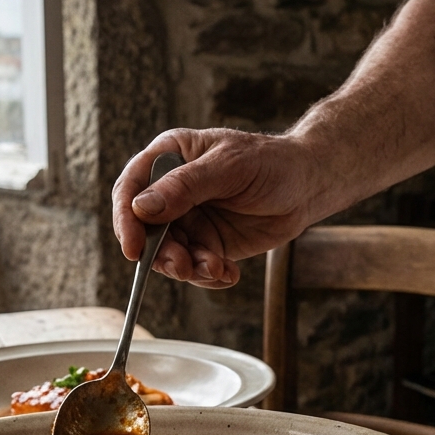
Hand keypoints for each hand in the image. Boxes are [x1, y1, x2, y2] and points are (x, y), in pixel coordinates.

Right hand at [111, 128, 338, 288]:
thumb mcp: (228, 167)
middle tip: (184, 267)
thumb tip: (142, 208)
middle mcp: (171, 191)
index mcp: (168, 158)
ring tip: (217, 268)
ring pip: (169, 254)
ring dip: (188, 268)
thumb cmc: (270, 162)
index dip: (127, 220)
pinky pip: (195, 267)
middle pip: (146, 230)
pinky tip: (229, 274)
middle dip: (162, 254)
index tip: (134, 249)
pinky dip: (208, 276)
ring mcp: (188, 219)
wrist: (307, 186)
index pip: (131, 190)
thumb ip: (185, 187)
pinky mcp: (207, 243)